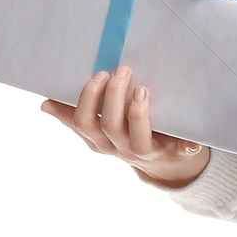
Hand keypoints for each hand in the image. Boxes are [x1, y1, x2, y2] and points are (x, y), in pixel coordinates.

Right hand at [41, 65, 210, 188]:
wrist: (166, 165)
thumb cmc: (129, 136)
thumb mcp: (100, 129)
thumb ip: (74, 116)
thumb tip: (45, 103)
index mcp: (99, 140)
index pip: (84, 123)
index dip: (89, 99)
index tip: (97, 74)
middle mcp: (119, 148)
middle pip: (109, 126)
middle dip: (113, 96)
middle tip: (121, 70)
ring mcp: (146, 153)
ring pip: (137, 139)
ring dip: (138, 113)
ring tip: (142, 89)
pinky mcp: (172, 155)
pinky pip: (178, 152)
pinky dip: (185, 146)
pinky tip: (191, 140)